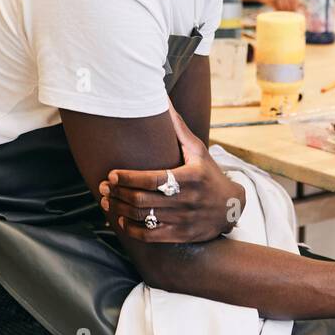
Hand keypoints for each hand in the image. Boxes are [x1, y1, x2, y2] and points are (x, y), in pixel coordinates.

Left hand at [99, 104, 246, 243]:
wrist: (231, 207)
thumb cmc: (209, 174)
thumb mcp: (197, 150)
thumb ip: (177, 128)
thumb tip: (161, 99)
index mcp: (190, 177)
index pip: (151, 179)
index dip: (128, 178)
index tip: (111, 174)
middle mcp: (187, 200)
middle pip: (143, 199)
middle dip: (118, 193)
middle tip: (103, 187)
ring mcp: (183, 220)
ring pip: (144, 217)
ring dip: (120, 209)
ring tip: (107, 201)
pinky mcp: (181, 235)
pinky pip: (151, 236)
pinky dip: (132, 229)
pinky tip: (121, 220)